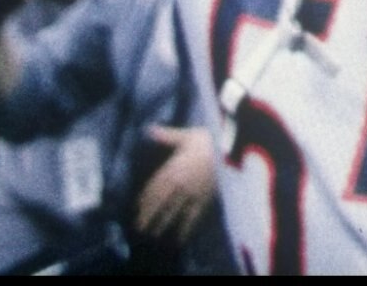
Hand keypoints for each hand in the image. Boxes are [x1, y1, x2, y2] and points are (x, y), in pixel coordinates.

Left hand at [131, 124, 219, 248]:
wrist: (229, 148)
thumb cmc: (209, 138)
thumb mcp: (187, 134)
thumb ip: (167, 135)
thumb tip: (149, 129)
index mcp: (172, 167)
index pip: (154, 186)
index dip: (145, 197)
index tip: (137, 207)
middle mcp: (178, 182)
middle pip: (159, 202)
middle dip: (148, 215)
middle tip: (139, 227)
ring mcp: (191, 192)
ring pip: (172, 211)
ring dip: (162, 223)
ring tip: (153, 235)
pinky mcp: (205, 198)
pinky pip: (192, 216)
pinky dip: (185, 228)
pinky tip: (180, 238)